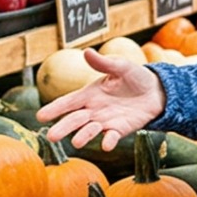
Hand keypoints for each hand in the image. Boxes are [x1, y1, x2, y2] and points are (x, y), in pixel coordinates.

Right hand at [38, 52, 165, 149]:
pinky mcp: (120, 130)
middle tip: (51, 137)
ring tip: (76, 142)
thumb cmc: (135, 77)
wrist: (156, 91)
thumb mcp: (120, 67)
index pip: (68, 102)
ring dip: (83, 136)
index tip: (40, 116)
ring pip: (89, 131)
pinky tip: (106, 144)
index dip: (55, 108)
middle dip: (63, 128)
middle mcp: (93, 110)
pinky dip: (108, 141)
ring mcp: (105, 121)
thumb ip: (104, 63)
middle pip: (74, 120)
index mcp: (89, 94)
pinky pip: (111, 137)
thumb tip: (87, 52)